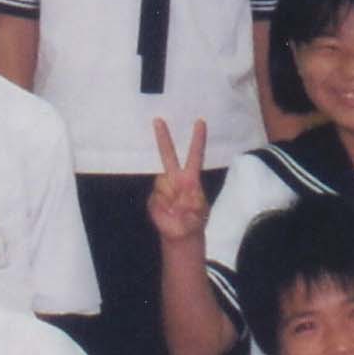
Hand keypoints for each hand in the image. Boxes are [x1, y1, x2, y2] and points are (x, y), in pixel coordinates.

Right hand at [148, 118, 210, 244]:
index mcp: (190, 179)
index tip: (200, 122)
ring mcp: (162, 187)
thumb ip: (191, 202)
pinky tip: (168, 213)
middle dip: (163, 138)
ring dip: (169, 197)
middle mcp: (175, 179)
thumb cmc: (193, 220)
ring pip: (161, 183)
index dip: (198, 140)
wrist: (180, 235)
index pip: (195, 155)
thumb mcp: (199, 211)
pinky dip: (162, 206)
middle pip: (168, 155)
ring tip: (176, 210)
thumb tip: (178, 196)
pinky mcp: (153, 198)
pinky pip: (156, 198)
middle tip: (158, 119)